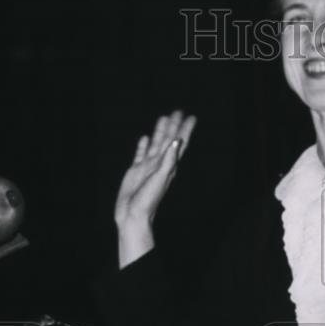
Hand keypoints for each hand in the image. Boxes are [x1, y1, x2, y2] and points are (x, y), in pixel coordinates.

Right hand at [114, 109, 196, 266]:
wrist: (133, 214)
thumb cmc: (149, 199)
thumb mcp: (160, 178)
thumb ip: (168, 160)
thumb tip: (177, 141)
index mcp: (168, 165)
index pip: (179, 143)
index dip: (185, 130)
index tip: (191, 117)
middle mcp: (160, 164)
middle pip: (168, 140)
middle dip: (174, 126)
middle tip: (178, 111)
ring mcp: (147, 167)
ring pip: (155, 144)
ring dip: (160, 131)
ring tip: (163, 117)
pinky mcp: (135, 170)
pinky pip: (140, 154)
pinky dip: (143, 145)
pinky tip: (145, 138)